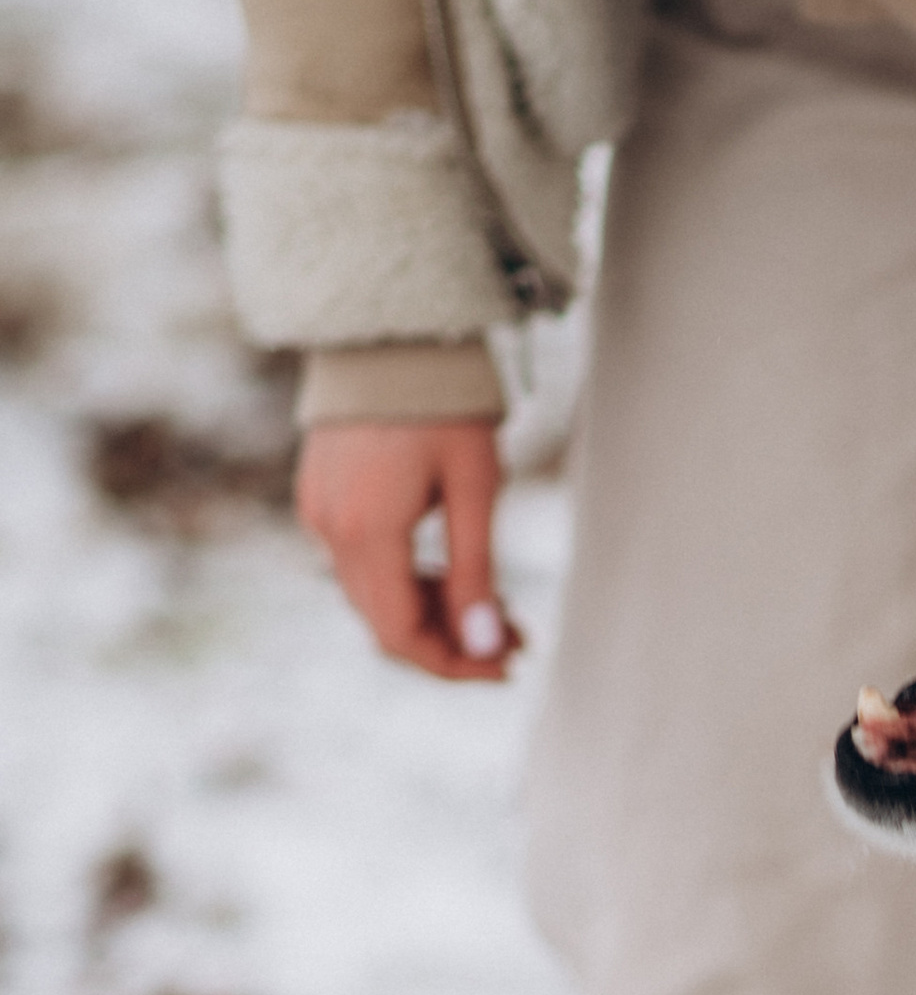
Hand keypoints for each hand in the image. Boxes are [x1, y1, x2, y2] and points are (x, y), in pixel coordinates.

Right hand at [295, 420, 520, 680]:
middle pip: (386, 623)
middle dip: (453, 642)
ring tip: (499, 611)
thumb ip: (477, 572)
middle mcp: (329, 530)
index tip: (508, 665)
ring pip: (376, 597)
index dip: (455, 664)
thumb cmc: (443, 402)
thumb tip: (484, 647)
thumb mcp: (475, 488)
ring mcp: (318, 513)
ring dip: (435, 613)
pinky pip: (364, 564)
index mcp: (365, 531)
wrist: (386, 329)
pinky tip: (457, 576)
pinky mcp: (321, 497)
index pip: (402, 635)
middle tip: (517, 640)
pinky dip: (410, 581)